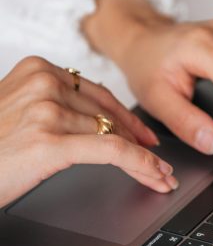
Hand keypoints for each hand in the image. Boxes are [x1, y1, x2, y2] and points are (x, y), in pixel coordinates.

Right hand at [0, 56, 178, 208]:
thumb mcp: (19, 113)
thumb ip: (54, 106)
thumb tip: (97, 121)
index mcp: (37, 70)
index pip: (98, 93)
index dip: (128, 116)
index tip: (145, 134)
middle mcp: (43, 82)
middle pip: (109, 113)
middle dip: (138, 139)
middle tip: (159, 157)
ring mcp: (47, 109)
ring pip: (114, 133)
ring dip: (143, 158)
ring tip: (159, 175)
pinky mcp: (50, 140)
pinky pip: (111, 151)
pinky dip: (140, 164)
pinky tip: (155, 176)